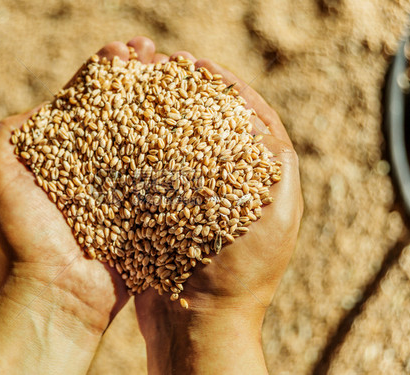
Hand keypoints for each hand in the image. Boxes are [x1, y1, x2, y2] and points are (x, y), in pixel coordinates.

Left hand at [0, 37, 158, 374]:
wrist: (55, 294)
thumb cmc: (24, 234)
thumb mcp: (1, 172)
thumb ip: (13, 132)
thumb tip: (50, 103)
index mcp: (65, 153)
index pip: (89, 100)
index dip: (107, 71)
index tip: (127, 49)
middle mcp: (97, 166)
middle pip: (123, 113)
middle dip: (142, 81)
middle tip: (161, 56)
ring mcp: (124, 188)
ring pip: (148, 139)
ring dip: (165, 108)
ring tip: (183, 78)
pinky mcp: (147, 211)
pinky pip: (166, 177)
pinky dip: (181, 152)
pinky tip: (197, 126)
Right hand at [132, 51, 302, 373]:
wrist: (201, 326)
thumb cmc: (240, 280)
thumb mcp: (272, 221)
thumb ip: (277, 173)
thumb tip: (263, 125)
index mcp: (266, 186)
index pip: (253, 122)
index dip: (230, 91)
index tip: (202, 68)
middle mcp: (236, 189)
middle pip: (217, 129)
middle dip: (197, 99)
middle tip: (171, 74)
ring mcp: (204, 201)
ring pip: (188, 147)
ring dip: (171, 120)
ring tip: (150, 95)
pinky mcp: (175, 215)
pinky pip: (164, 173)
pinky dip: (151, 151)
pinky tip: (132, 135)